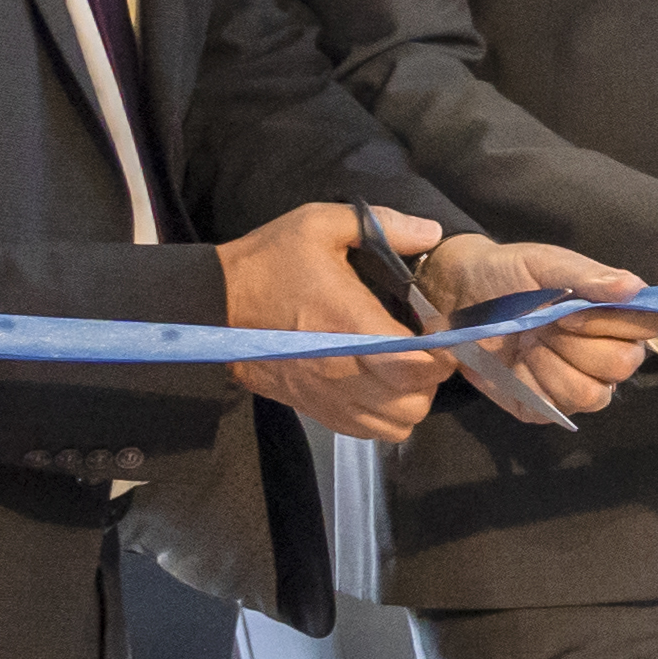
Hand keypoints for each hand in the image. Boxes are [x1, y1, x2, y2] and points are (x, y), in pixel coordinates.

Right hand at [215, 201, 456, 443]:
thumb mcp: (320, 224)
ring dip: (410, 400)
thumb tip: (431, 233)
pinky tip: (380, 387)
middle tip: (425, 349)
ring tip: (403, 370)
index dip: (443, 353)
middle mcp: (345, 370)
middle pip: (415, 401)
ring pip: (397, 424)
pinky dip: (385, 416)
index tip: (442, 331)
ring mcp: (330, 396)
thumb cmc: (270, 263)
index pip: (417, 364)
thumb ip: (382, 225)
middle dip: (430, 377)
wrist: (214, 307)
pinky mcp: (316, 409)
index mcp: (352, 325)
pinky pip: (370, 433)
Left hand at [410, 233, 656, 411]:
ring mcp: (574, 382)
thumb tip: (634, 287)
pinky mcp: (544, 406)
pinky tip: (519, 367)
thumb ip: (589, 275)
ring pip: (594, 395)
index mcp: (610, 315)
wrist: (456, 296)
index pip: (645, 330)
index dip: (611, 325)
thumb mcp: (545, 264)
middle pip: (622, 366)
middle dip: (581, 347)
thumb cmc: (507, 274)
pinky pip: (559, 410)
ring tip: (530, 345)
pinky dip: (538, 389)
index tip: (570, 311)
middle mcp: (601, 351)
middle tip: (546, 326)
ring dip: (557, 368)